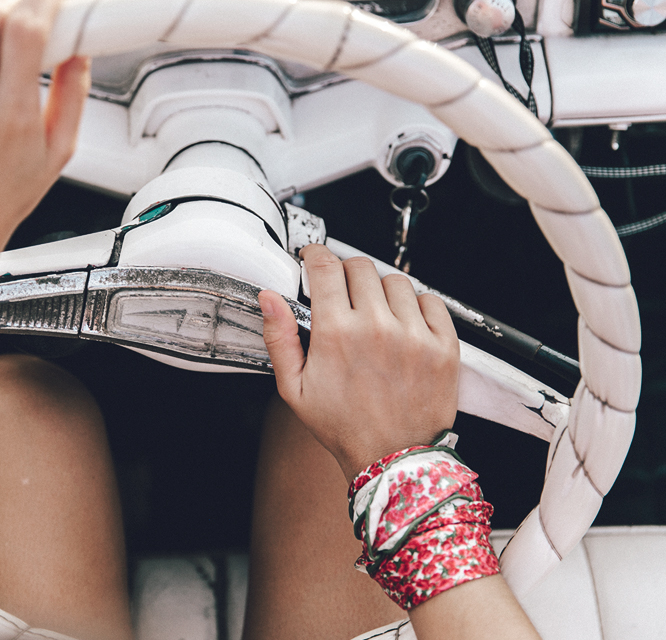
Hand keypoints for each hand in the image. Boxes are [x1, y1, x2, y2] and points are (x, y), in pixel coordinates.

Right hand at [259, 244, 459, 479]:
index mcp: (337, 334)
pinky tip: (403, 324)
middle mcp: (377, 328)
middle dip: (345, 272)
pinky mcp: (444, 345)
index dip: (315, 255)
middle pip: (359, 266)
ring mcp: (415, 334)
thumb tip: (269, 299)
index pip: (325, 267)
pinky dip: (416, 304)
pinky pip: (431, 300)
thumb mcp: (294, 388)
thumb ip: (279, 338)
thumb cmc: (344, 426)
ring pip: (395, 281)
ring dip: (380, 289)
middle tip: (342, 292)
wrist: (393, 458)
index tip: (314, 258)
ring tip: (374, 314)